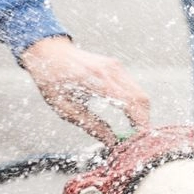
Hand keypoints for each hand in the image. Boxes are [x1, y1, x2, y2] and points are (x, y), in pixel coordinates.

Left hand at [19, 36, 152, 145]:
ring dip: (141, 112)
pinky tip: (128, 115)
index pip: (127, 103)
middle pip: (140, 98)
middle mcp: (108, 71)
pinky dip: (135, 103)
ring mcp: (115, 66)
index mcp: (94, 81)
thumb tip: (111, 142)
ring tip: (134, 130)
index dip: (138, 123)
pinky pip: (133, 87)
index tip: (138, 140)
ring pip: (140, 93)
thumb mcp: (64, 107)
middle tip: (138, 139)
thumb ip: (90, 124)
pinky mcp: (116, 65)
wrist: (49, 51)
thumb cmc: (51, 80)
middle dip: (144, 120)